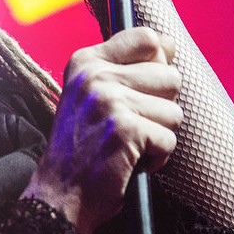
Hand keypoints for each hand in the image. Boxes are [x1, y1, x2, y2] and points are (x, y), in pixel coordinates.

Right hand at [22, 28, 182, 233]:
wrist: (59, 194)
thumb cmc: (82, 148)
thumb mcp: (92, 95)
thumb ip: (127, 66)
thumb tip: (169, 43)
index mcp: (86, 62)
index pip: (147, 39)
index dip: (159, 65)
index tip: (142, 89)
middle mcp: (95, 75)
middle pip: (170, 76)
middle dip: (160, 108)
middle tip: (127, 126)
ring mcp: (109, 101)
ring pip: (174, 112)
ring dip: (158, 135)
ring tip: (128, 145)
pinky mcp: (125, 129)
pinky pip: (169, 139)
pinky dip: (156, 158)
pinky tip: (129, 161)